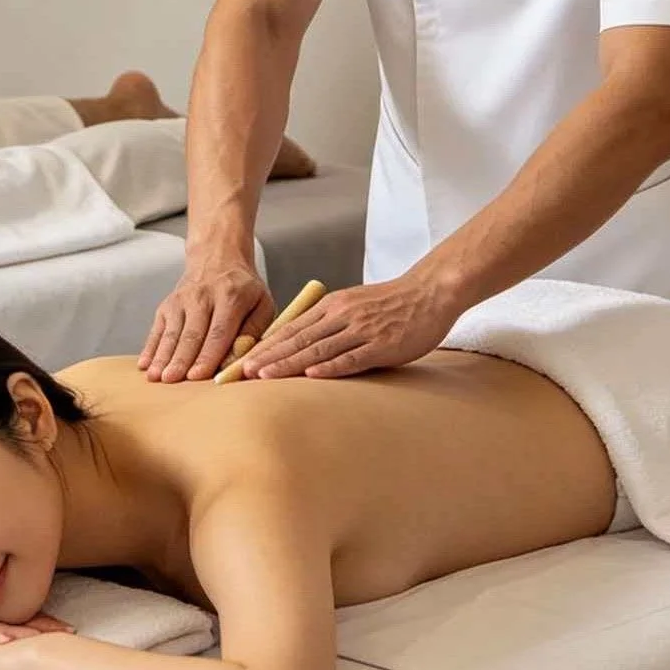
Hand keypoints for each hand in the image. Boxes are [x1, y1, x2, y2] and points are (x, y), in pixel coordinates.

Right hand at [140, 255, 272, 379]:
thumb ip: (254, 332)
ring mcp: (180, 300)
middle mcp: (202, 296)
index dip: (207, 355)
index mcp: (230, 296)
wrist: (218, 257)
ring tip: (156, 377)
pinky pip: (157, 330)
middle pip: (190, 333)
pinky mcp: (166, 305)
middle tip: (172, 380)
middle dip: (181, 359)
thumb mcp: (262, 304)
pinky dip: (150, 348)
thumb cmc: (244, 289)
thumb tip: (237, 360)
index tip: (198, 375)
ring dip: (162, 356)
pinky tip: (144, 365)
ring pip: (171, 333)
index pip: (218, 332)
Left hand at [243, 276, 458, 378]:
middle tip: (241, 373)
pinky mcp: (381, 345)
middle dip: (267, 357)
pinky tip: (311, 376)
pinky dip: (330, 367)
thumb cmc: (391, 304)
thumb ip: (328, 322)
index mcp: (332, 306)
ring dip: (288, 364)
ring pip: (318, 349)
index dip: (265, 346)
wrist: (429, 293)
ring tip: (264, 377)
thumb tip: (300, 343)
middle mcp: (341, 316)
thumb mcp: (352, 305)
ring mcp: (361, 330)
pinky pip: (351, 358)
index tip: (242, 361)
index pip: (290, 329)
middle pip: (297, 339)